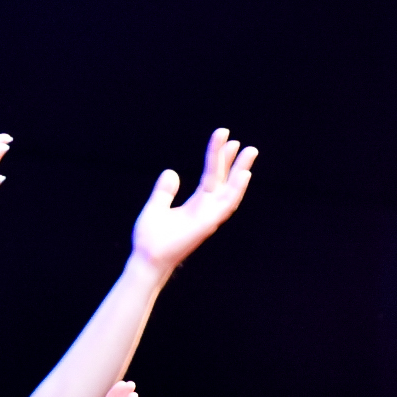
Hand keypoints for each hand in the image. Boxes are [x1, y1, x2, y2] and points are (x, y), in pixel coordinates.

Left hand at [130, 128, 257, 271]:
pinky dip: (237, 188)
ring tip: (250, 151)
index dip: (217, 157)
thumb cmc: (150, 239)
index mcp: (196, 205)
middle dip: (232, 161)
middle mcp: (206, 210)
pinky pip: (226, 204)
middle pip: (223, 181)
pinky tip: (245, 173)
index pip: (211, 176)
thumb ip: (164, 191)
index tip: (224, 137)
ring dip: (240, 171)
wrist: (147, 259)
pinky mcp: (208, 224)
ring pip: (230, 190)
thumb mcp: (155, 207)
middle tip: (241, 142)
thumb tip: (171, 172)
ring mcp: (209, 217)